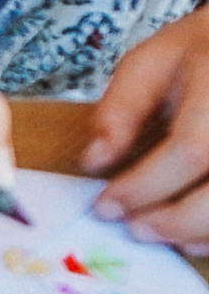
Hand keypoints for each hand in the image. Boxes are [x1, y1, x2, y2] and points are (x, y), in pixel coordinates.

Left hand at [81, 12, 208, 249]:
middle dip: (175, 219)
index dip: (145, 186)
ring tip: (161, 233)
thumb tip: (94, 160)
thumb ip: (120, 109)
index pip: (190, 149)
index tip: (105, 206)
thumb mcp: (150, 64)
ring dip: (200, 232)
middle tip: (135, 228)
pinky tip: (193, 236)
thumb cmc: (197, 57)